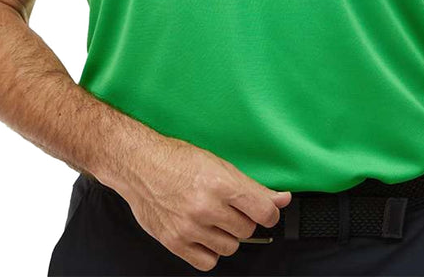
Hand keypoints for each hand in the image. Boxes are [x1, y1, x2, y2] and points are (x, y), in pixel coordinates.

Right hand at [113, 134, 291, 271]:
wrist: (140, 166)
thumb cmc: (178, 160)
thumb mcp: (219, 165)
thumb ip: (253, 187)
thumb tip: (283, 200)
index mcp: (221, 183)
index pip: (263, 212)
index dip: (268, 213)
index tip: (263, 212)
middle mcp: (206, 207)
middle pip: (247, 231)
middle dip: (242, 221)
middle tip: (228, 208)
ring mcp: (190, 227)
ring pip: (229, 248)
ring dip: (226, 236)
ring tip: (212, 218)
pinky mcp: (175, 242)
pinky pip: (207, 262)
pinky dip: (209, 251)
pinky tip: (202, 234)